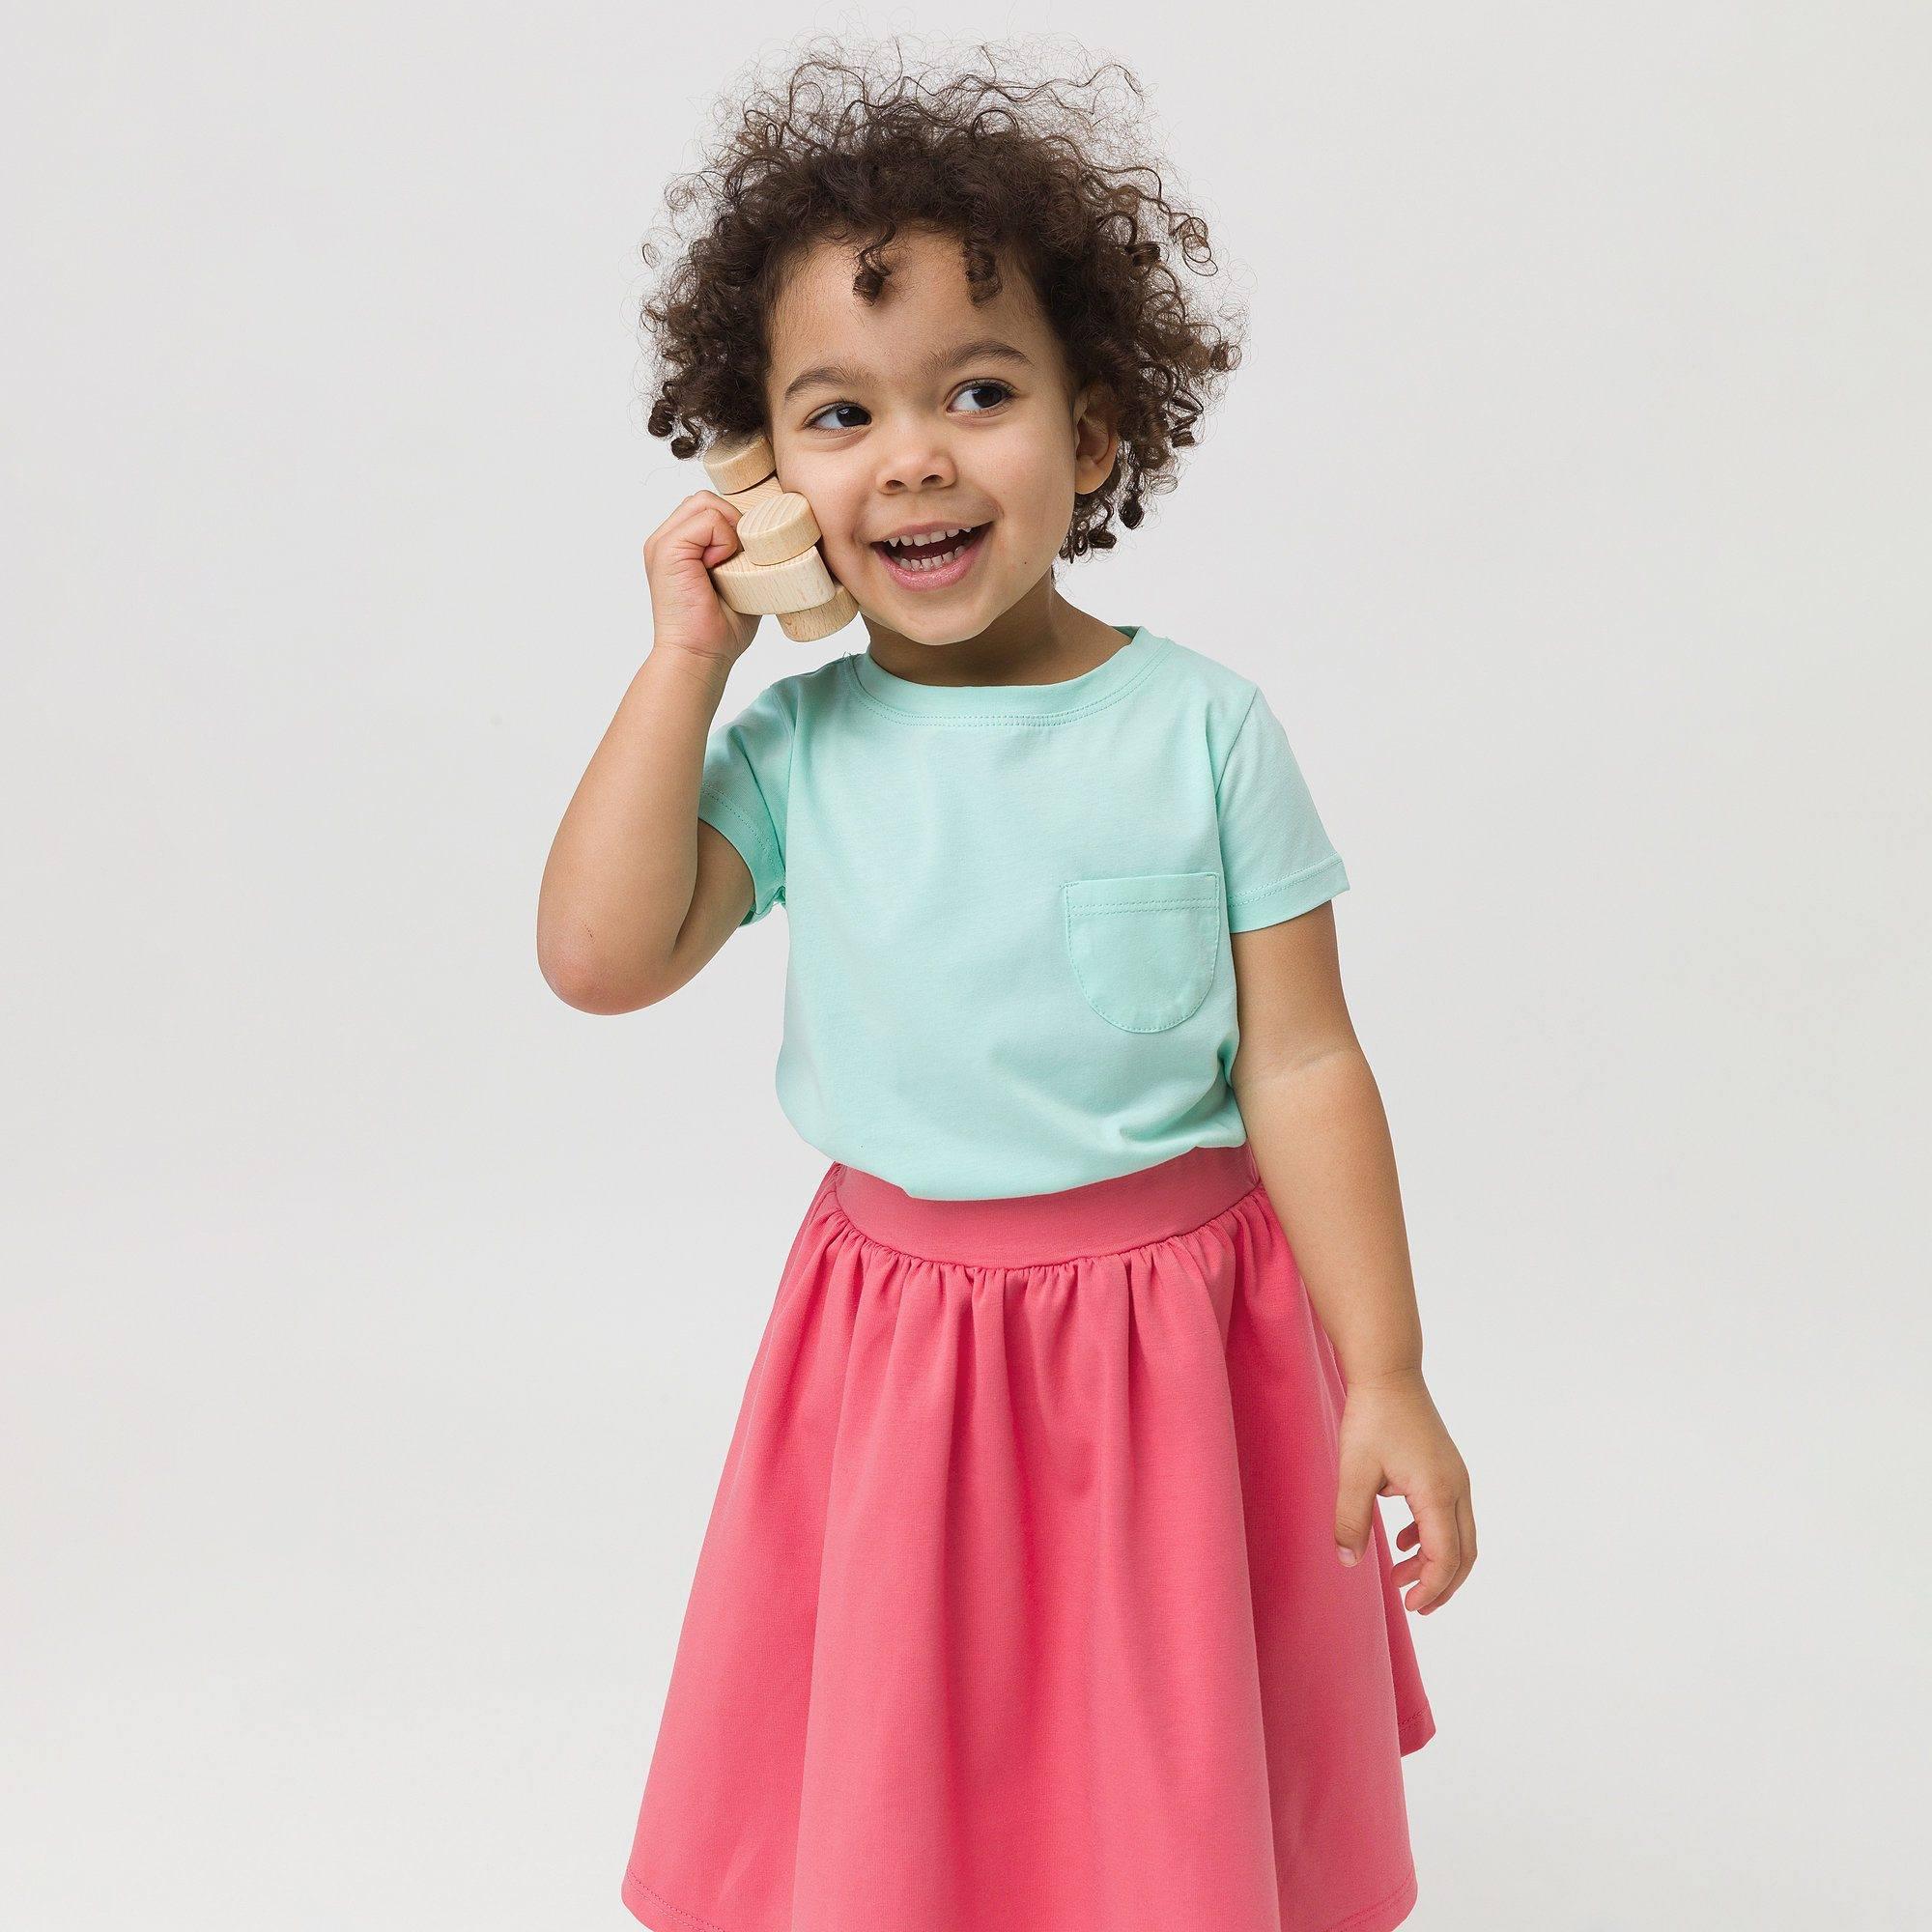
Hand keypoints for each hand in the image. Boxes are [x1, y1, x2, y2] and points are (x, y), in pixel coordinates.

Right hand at [642, 490, 761, 666]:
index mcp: (679, 547)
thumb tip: (770, 535)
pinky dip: (724, 540)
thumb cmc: (719, 629)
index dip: (733, 525)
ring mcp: (662, 542)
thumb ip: (743, 553)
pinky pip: (707, 518)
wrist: (700, 656)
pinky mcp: (666, 549)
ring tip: (727, 565)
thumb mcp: (739, 581)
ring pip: (706, 502)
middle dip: (732, 522)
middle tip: (737, 561)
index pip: (709, 508)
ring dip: (728, 529)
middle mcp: (666, 540)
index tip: (740, 560)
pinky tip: (720, 568)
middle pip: (706, 499)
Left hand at [1333, 1369, 1475, 1614]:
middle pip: (1464, 1553)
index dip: (1431, 1588)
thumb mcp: (1354, 1471)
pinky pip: (1449, 1515)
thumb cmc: (1372, 1418)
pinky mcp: (1446, 1469)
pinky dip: (1431, 1537)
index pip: (1445, 1557)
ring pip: (1459, 1536)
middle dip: (1442, 1584)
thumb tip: (1348, 1561)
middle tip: (1414, 1604)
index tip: (1409, 1604)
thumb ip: (1350, 1519)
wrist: (1389, 1372)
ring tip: (1400, 1574)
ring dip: (1435, 1561)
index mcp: (1437, 1492)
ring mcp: (1455, 1477)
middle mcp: (1456, 1488)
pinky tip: (1400, 1540)